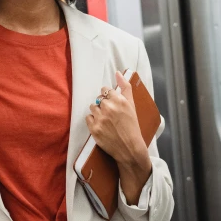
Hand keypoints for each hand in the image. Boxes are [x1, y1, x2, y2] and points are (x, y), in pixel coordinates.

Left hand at [87, 71, 152, 204]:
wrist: (129, 148)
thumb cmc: (132, 125)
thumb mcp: (132, 105)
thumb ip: (125, 87)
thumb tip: (117, 72)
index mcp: (119, 100)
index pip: (106, 90)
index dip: (109, 97)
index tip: (112, 104)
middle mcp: (109, 108)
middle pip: (99, 98)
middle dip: (103, 105)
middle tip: (111, 115)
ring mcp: (100, 118)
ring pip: (92, 107)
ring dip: (97, 112)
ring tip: (106, 120)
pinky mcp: (93, 128)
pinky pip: (88, 117)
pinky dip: (93, 121)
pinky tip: (101, 126)